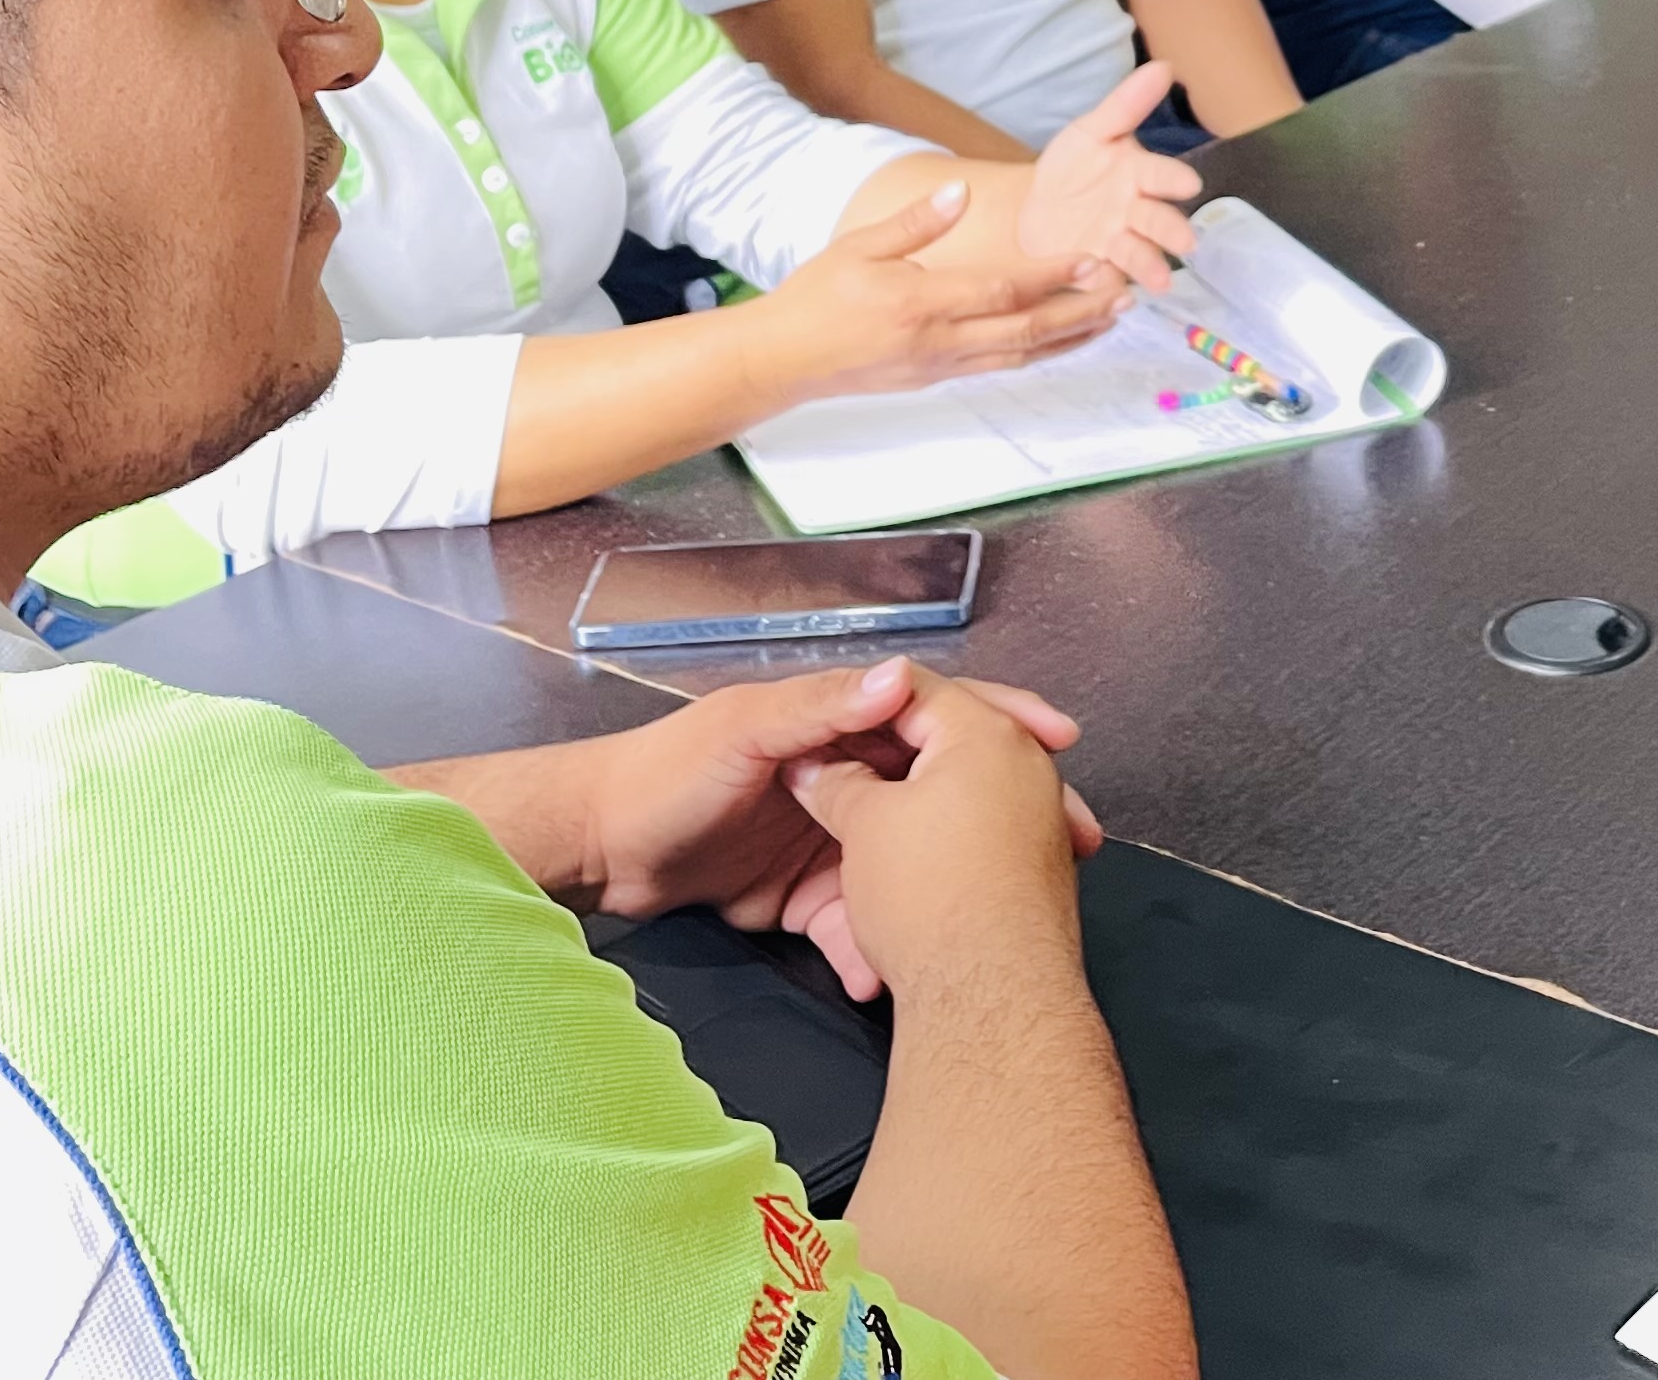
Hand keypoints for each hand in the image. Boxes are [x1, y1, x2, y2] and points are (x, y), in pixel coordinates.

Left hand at [570, 660, 1095, 998]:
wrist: (594, 853)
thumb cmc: (661, 774)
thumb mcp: (740, 730)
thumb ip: (819, 708)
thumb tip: (903, 679)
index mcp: (838, 721)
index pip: (937, 714)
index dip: (1002, 724)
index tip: (1060, 746)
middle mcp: (848, 777)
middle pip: (942, 797)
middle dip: (998, 828)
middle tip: (1062, 855)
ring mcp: (833, 840)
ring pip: (910, 872)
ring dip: (931, 908)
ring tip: (961, 942)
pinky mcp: (807, 898)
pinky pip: (860, 926)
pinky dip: (873, 951)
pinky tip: (875, 977)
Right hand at [765, 179, 1135, 407]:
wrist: (782, 361)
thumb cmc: (816, 297)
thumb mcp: (858, 246)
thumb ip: (915, 222)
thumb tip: (961, 193)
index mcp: (921, 302)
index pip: (1003, 290)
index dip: (1052, 276)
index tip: (1092, 260)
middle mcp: (939, 340)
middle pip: (1026, 331)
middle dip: (1081, 313)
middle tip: (1125, 294)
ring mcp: (940, 366)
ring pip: (1020, 356)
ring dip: (1070, 338)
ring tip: (1110, 318)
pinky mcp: (936, 379)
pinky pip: (999, 366)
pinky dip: (1038, 353)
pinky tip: (1060, 340)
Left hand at [1007, 58, 1204, 294]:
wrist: (1034, 209)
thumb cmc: (1074, 167)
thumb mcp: (1091, 131)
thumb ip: (1126, 104)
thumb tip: (1165, 65)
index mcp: (1138, 175)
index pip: (1161, 175)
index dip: (1174, 179)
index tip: (1188, 184)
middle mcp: (1135, 213)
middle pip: (1158, 222)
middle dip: (1171, 231)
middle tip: (1186, 243)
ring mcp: (1117, 245)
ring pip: (1139, 256)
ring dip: (1150, 267)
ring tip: (1159, 282)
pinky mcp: (1094, 272)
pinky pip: (1104, 281)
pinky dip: (1108, 286)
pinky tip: (1108, 289)